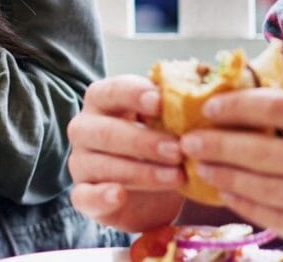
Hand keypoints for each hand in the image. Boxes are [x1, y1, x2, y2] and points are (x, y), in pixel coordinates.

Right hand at [67, 75, 186, 232]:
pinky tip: (119, 195)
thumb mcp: (167, 122)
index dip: (134, 94)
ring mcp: (81, 162)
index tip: (161, 103)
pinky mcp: (83, 195)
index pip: (112, 91)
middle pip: (106, 131)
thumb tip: (202, 85)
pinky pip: (84, 196)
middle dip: (144, 141)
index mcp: (102, 100)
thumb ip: (175, 105)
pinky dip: (101, 196)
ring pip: (102, 165)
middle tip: (178, 150)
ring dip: (141, 172)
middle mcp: (84, 128)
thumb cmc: (159, 145)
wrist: (153, 193)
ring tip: (177, 177)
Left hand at [181, 90, 282, 261]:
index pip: (276, 109)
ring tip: (198, 165)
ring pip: (261, 187)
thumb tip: (246, 106)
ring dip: (221, 175)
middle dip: (215, 144)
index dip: (235, 106)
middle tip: (187, 140)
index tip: (208, 107)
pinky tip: (226, 192)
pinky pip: (275, 218)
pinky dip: (244, 203)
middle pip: (260, 150)